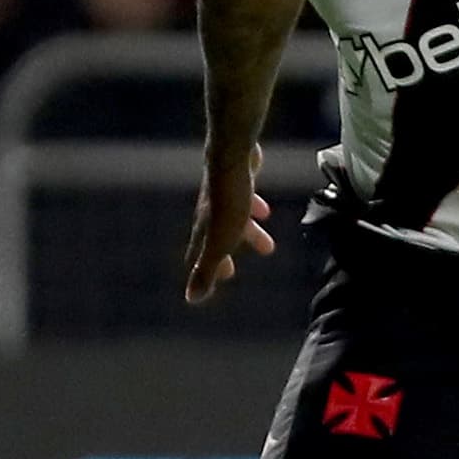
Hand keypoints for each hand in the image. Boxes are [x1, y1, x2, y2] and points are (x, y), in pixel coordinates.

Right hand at [182, 148, 274, 303]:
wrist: (232, 158)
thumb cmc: (227, 203)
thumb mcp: (219, 242)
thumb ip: (206, 270)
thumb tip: (191, 299)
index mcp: (204, 231)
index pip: (199, 257)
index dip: (206, 272)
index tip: (216, 282)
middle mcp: (208, 213)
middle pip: (215, 240)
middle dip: (224, 256)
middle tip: (232, 271)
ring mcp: (221, 195)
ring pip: (232, 220)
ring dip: (247, 234)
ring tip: (267, 246)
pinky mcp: (236, 179)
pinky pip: (243, 199)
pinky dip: (252, 208)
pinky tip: (264, 209)